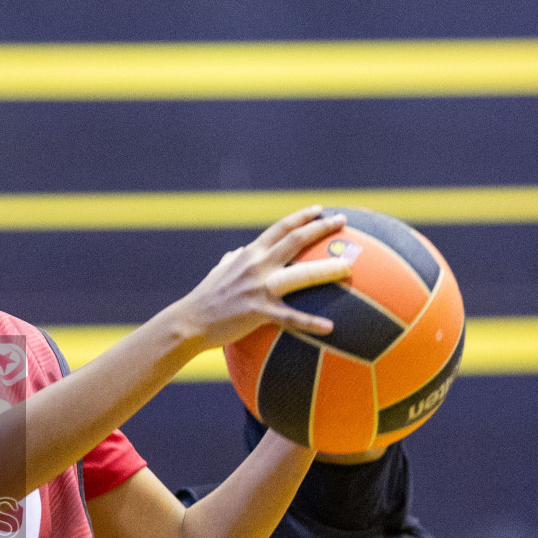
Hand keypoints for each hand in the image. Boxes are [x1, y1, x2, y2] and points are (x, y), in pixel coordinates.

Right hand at [174, 206, 353, 349]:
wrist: (189, 322)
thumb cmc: (204, 300)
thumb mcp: (218, 273)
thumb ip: (231, 261)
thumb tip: (236, 253)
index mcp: (249, 255)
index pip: (280, 228)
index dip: (301, 217)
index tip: (320, 210)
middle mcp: (257, 266)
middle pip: (295, 240)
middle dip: (321, 228)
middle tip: (343, 221)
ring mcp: (258, 288)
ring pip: (299, 275)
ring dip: (327, 269)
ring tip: (349, 267)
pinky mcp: (258, 312)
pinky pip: (290, 318)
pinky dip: (311, 323)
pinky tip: (331, 327)